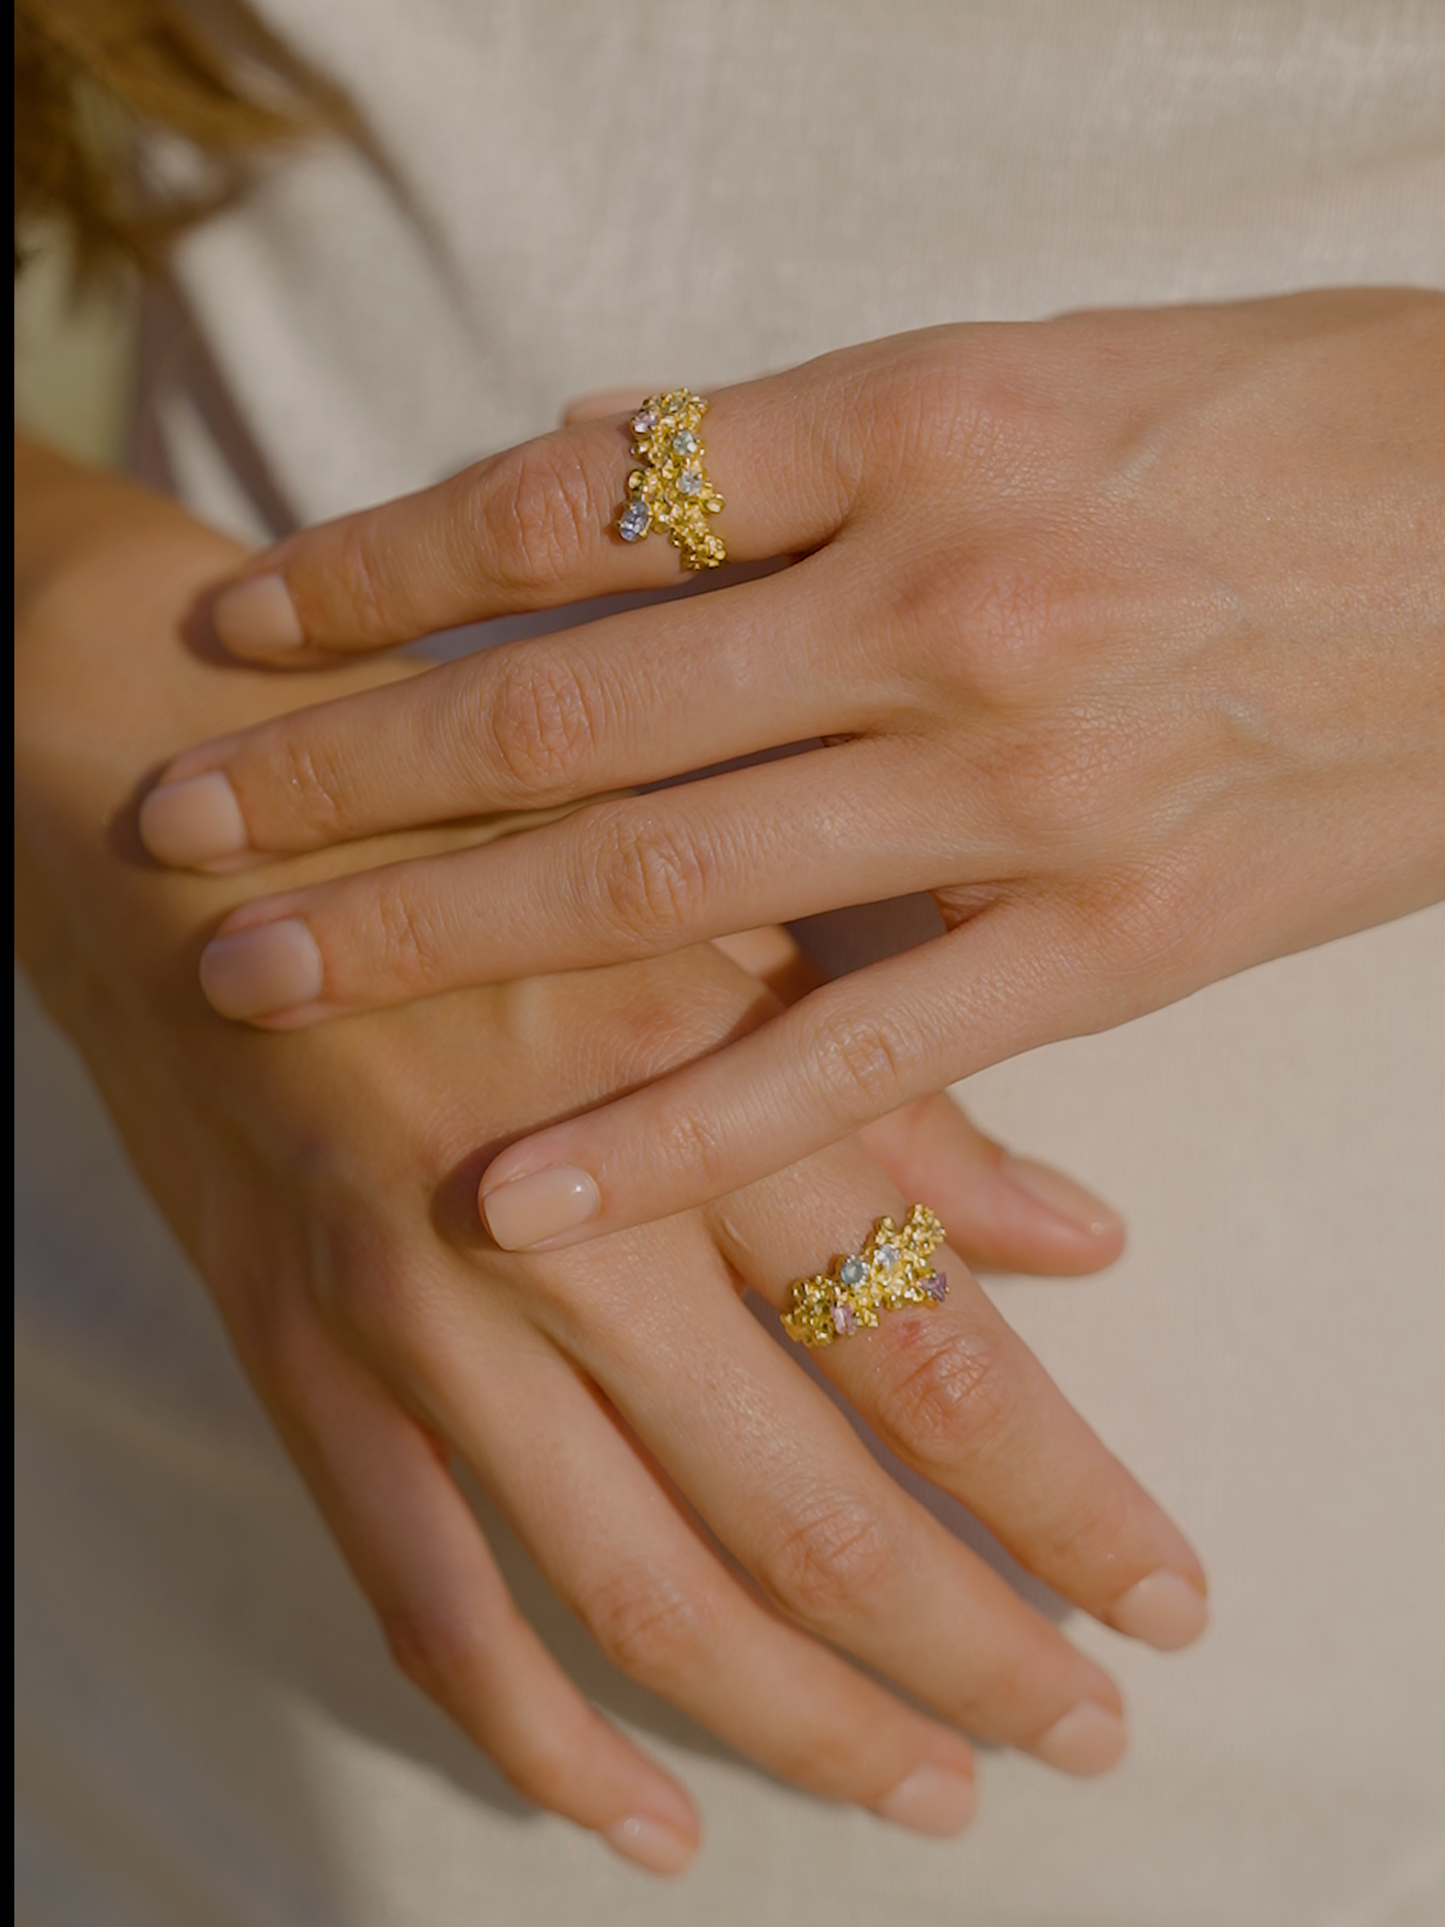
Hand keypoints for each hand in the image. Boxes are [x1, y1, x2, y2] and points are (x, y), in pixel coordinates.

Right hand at [17, 442, 1205, 1870]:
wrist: (166, 813)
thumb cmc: (467, 826)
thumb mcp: (705, 909)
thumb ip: (886, 1087)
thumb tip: (1081, 1240)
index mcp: (694, 1086)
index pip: (927, 1352)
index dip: (1063, 1499)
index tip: (1162, 1599)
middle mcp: (563, 1224)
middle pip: (805, 1506)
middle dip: (967, 1649)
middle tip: (1085, 1737)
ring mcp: (415, 1313)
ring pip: (636, 1587)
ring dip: (798, 1718)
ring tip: (925, 1792)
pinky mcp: (298, 1360)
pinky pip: (421, 1597)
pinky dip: (539, 1731)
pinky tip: (647, 1816)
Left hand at [138, 290, 1444, 1246]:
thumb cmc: (1293, 428)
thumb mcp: (1042, 369)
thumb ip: (809, 447)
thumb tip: (594, 475)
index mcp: (914, 422)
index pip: (569, 503)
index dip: (381, 567)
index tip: (246, 623)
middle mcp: (936, 596)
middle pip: (566, 705)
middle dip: (341, 773)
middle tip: (176, 833)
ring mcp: (1018, 777)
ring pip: (666, 879)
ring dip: (437, 938)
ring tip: (259, 987)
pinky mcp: (1108, 935)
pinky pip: (851, 1053)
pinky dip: (671, 1128)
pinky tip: (523, 1186)